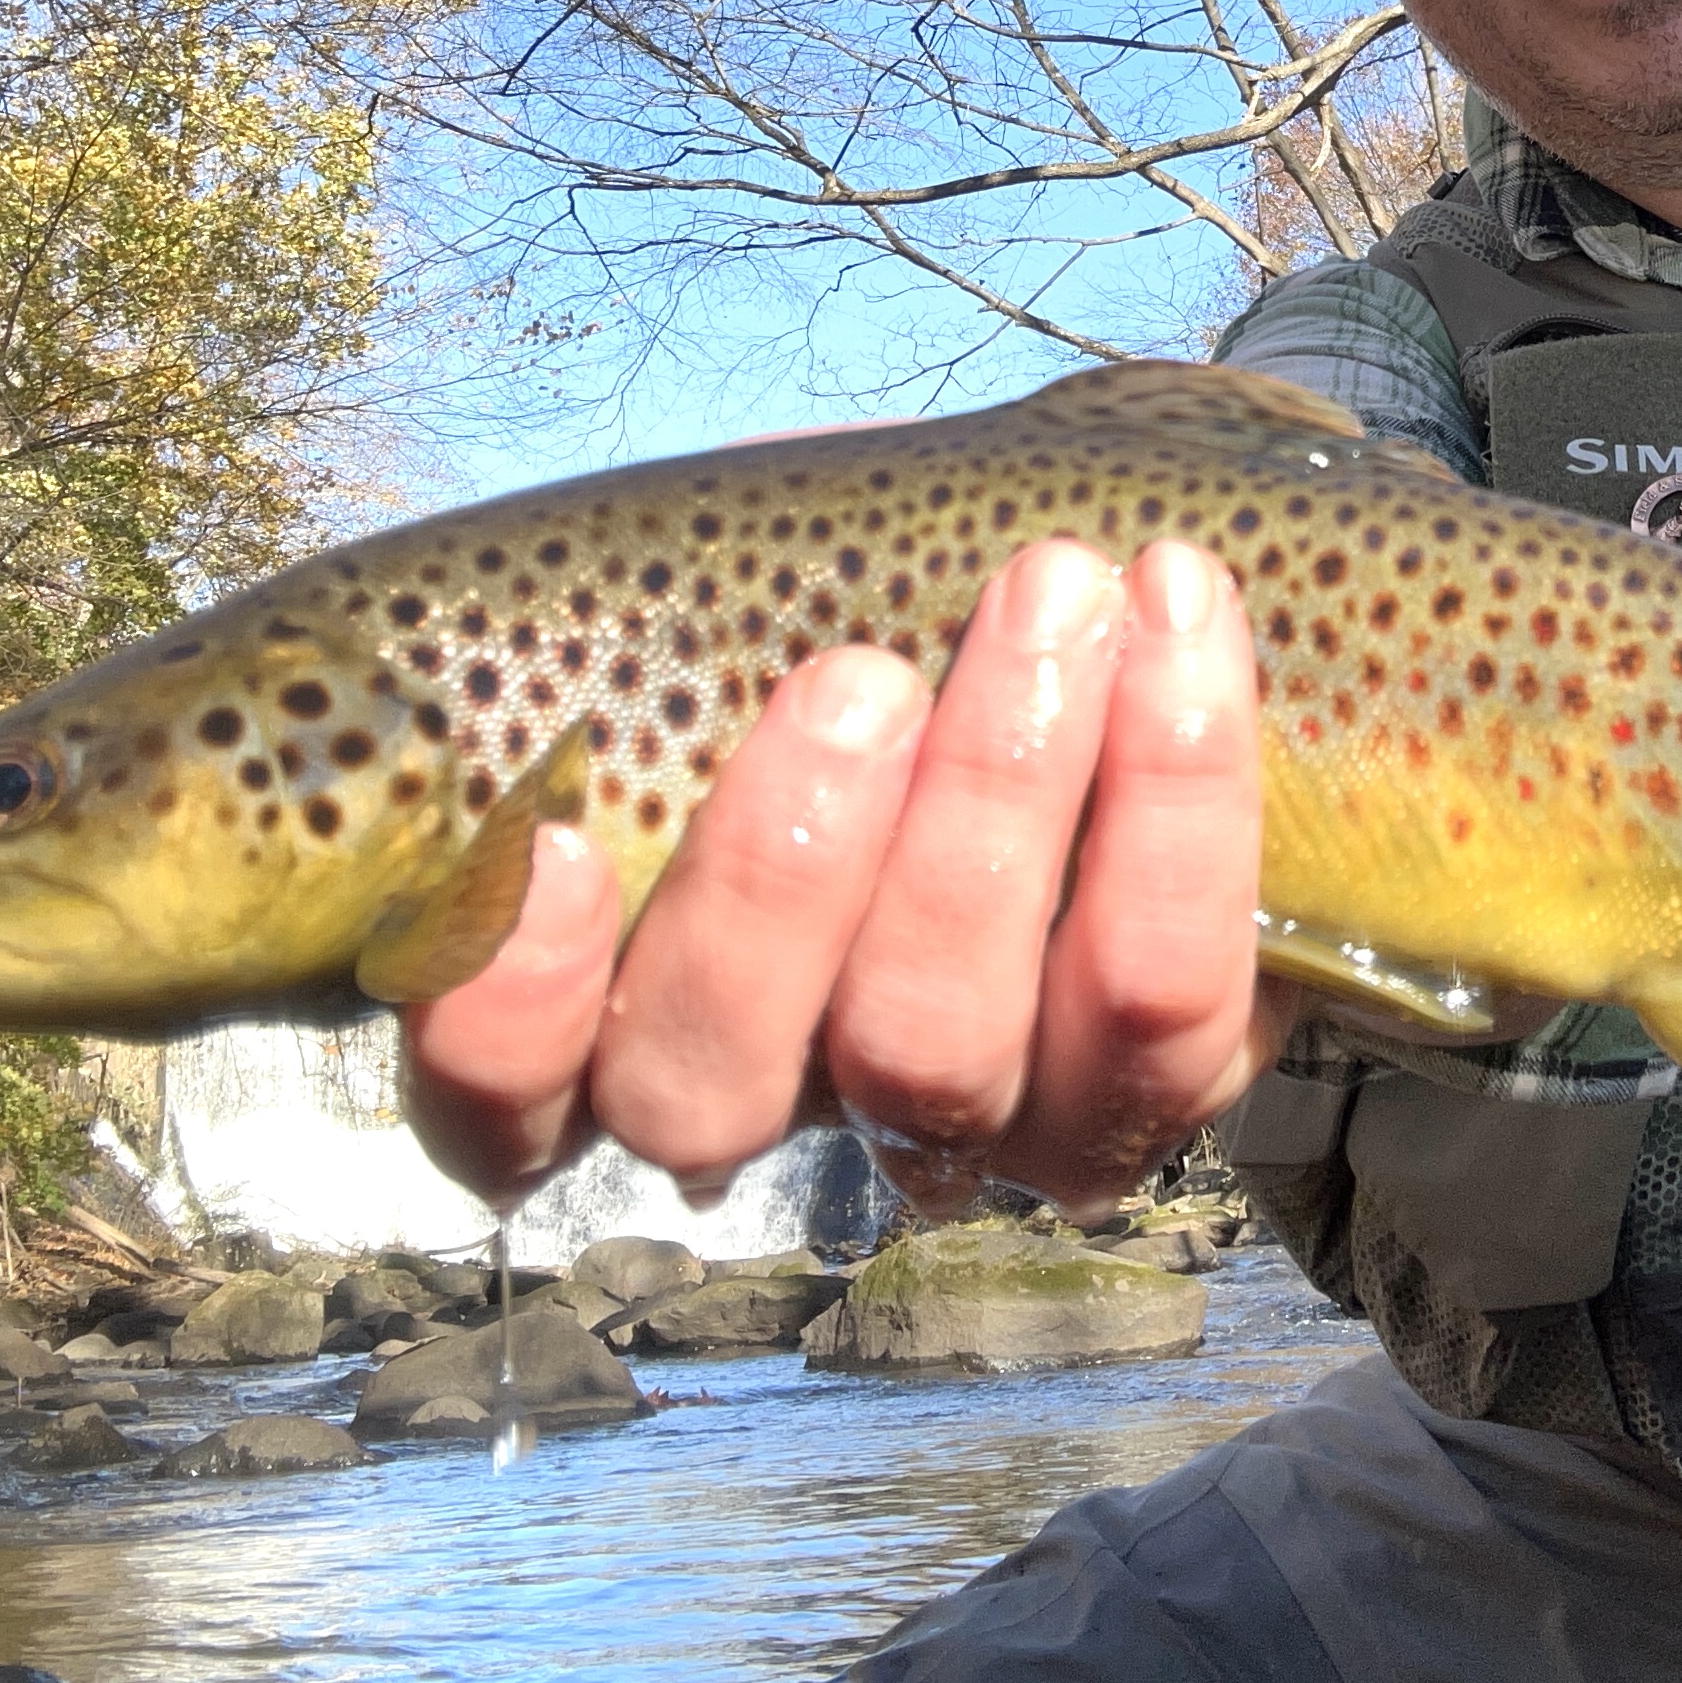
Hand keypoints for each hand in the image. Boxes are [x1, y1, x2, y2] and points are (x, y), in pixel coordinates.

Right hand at [398, 534, 1296, 1218]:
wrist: (1119, 592)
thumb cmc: (891, 584)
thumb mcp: (767, 566)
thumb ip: (701, 596)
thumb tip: (669, 571)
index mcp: (622, 997)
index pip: (501, 1101)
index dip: (507, 1015)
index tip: (554, 842)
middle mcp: (779, 1095)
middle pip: (715, 1084)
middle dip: (782, 875)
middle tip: (861, 677)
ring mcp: (964, 1116)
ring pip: (937, 1050)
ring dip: (994, 812)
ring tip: (1052, 599)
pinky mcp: (1148, 1089)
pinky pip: (1169, 1009)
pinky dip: (1177, 820)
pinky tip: (1179, 629)